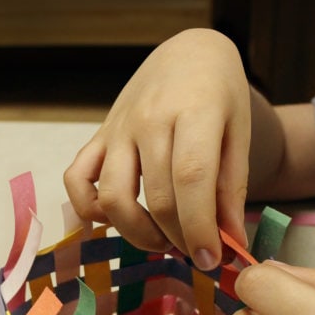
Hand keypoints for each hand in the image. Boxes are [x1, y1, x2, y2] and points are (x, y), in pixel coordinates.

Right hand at [64, 28, 250, 269]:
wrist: (188, 55)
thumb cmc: (220, 94)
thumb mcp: (239, 133)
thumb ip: (232, 186)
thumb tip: (229, 240)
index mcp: (193, 112)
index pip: (191, 179)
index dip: (200, 228)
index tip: (211, 259)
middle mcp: (149, 120)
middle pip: (156, 197)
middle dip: (178, 238)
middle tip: (195, 250)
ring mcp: (118, 128)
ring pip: (112, 197)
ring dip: (137, 234)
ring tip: (163, 241)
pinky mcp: (98, 136)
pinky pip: (76, 179)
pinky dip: (89, 210)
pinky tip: (118, 218)